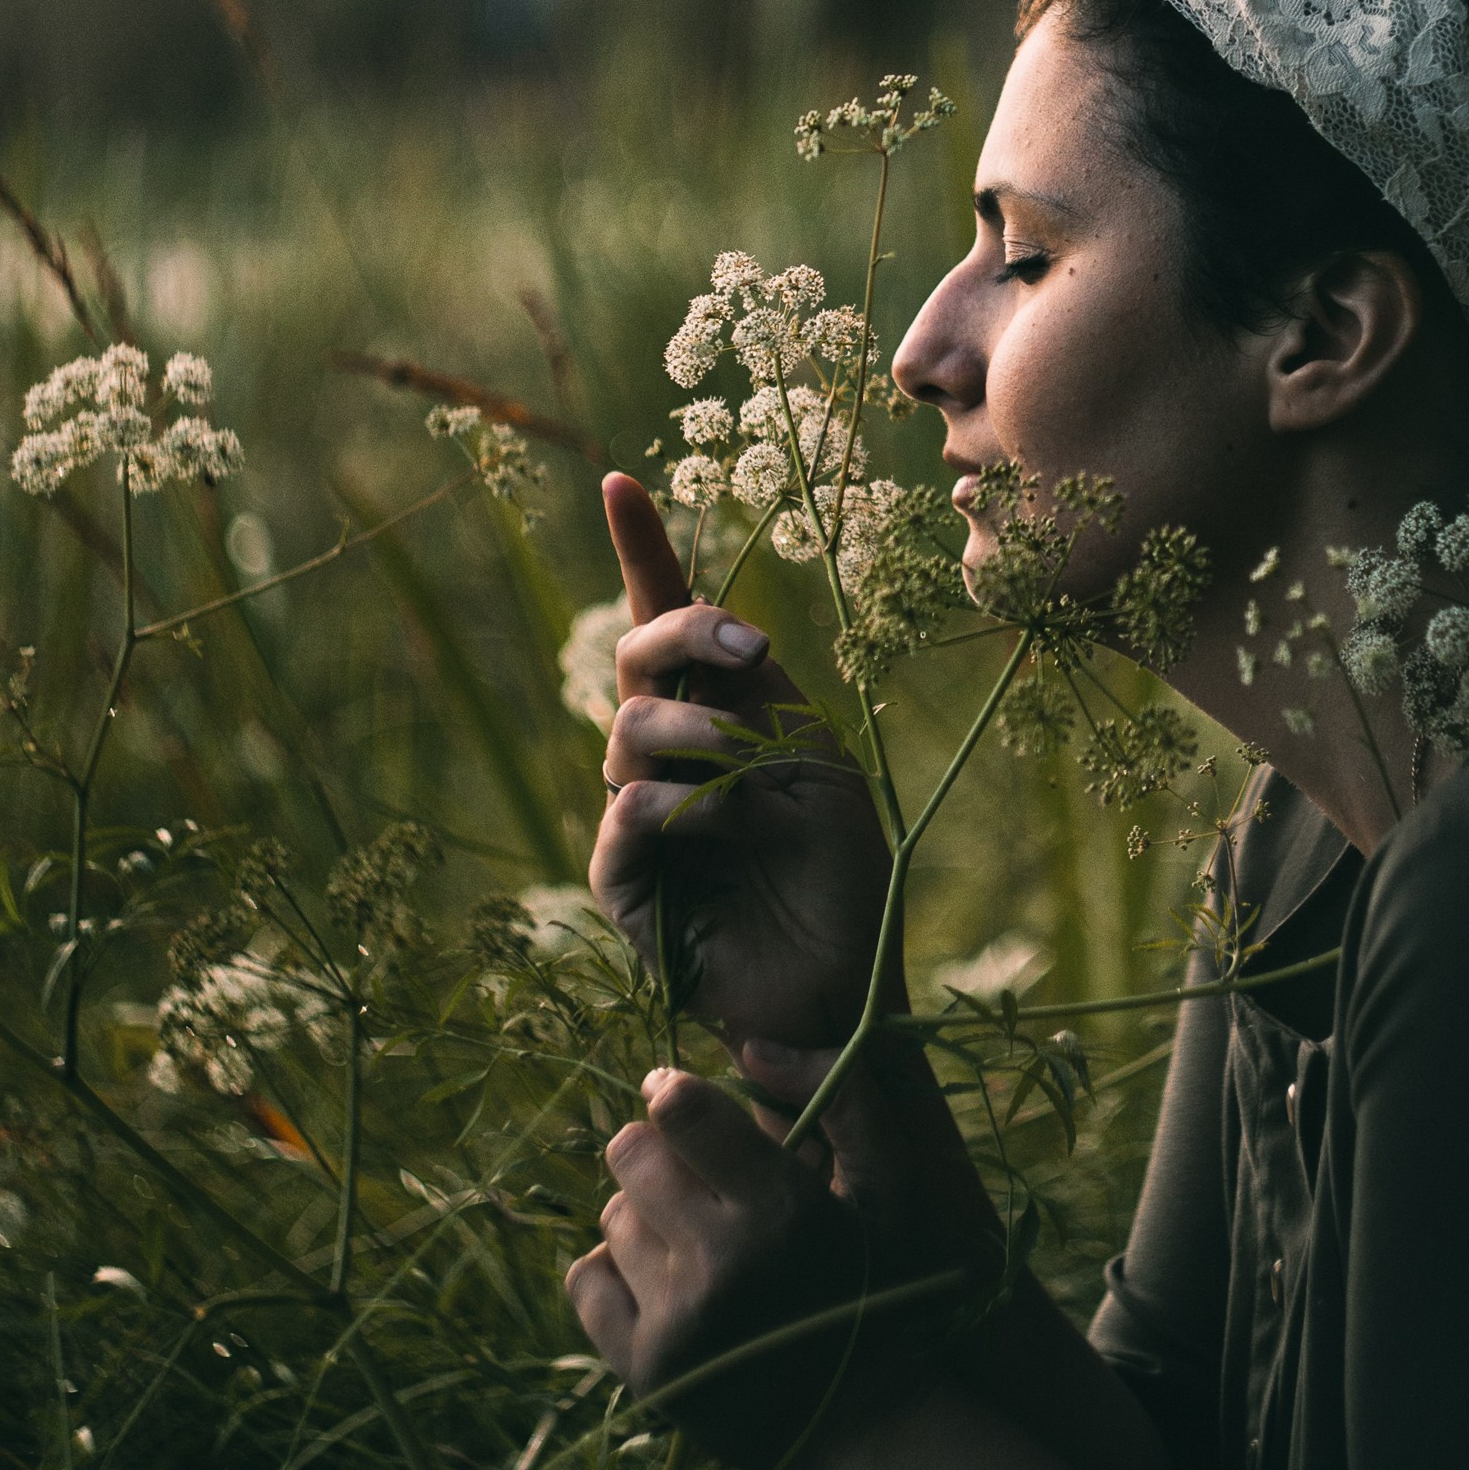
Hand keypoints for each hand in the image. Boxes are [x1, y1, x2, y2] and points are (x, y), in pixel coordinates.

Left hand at [565, 1065, 970, 1469]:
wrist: (860, 1421)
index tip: (676, 1097)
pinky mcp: (643, 1371)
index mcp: (785, 1207)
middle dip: (656, 1153)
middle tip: (691, 1178)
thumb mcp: (889, 1185)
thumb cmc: (873, 1285)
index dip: (670, 1090)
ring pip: (611, 1219)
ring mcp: (678, 1323)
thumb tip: (750, 1047)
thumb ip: (840, 1094)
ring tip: (692, 1243)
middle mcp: (724, 1264)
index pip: (680, 1109)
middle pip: (630, 1156)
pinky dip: (613, 1271)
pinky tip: (660, 1282)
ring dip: (643, 1217)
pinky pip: (585, 1280)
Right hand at [589, 472, 891, 1044]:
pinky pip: (626, 819)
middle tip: (748, 651)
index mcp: (725, 708)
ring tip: (747, 767)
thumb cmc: (846, 875)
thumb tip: (699, 654)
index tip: (620, 481)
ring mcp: (641, 814)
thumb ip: (761, 704)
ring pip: (629, 731)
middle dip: (683, 631)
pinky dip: (674, 808)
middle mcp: (672, 752)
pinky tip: (720, 823)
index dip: (639, 549)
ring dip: (694, 732)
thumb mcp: (820, 763)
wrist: (848, 988)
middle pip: (635, 656)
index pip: (669, 618)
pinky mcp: (628, 884)